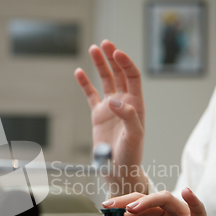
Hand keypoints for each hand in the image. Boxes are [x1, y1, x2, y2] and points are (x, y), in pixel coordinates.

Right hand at [75, 40, 147, 195]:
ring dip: (100, 65)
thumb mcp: (134, 137)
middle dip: (112, 58)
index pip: (132, 77)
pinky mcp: (98, 115)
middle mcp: (123, 103)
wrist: (118, 170)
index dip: (125, 63)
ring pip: (105, 81)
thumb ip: (128, 117)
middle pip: (119, 74)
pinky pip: (91, 95)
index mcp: (136, 105)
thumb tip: (114, 100)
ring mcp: (110, 108)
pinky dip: (85, 83)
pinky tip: (79, 72)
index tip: (116, 53)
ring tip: (93, 49)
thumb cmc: (130, 156)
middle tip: (104, 44)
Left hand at [102, 188, 215, 215]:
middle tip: (109, 205)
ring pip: (167, 199)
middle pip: (147, 199)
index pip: (138, 206)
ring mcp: (186, 215)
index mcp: (162, 215)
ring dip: (149, 200)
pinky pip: (198, 210)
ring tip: (133, 207)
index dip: (121, 206)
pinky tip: (186, 191)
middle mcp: (172, 211)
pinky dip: (193, 200)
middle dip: (126, 200)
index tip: (104, 210)